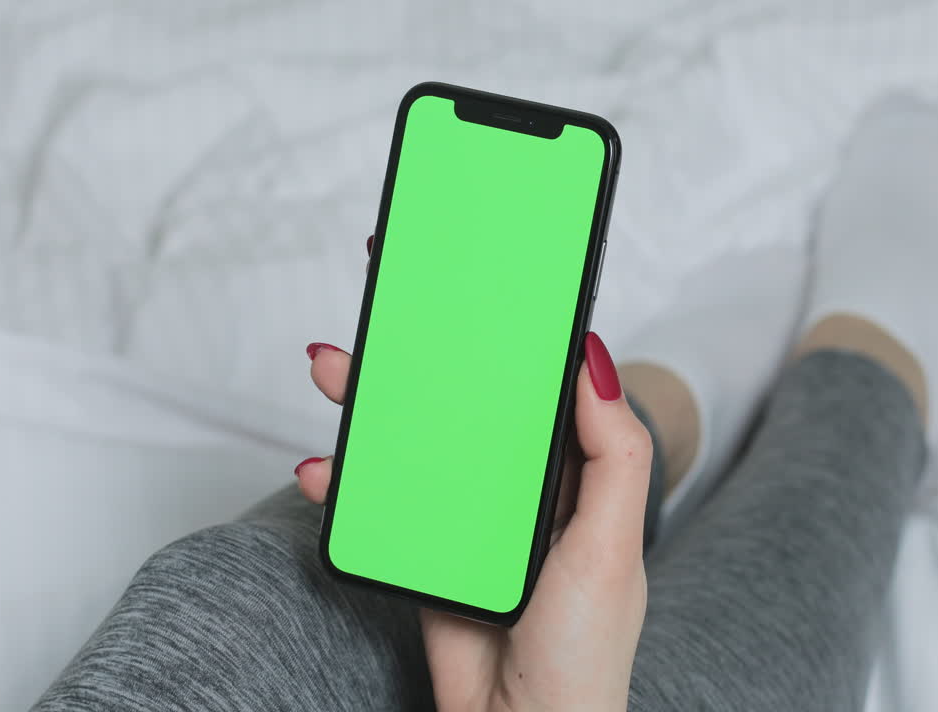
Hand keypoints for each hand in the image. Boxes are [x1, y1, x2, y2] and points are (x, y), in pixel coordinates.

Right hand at [297, 331, 649, 711]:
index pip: (545, 389)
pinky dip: (349, 484)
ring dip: (376, 409)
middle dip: (429, 358)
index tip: (482, 286)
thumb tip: (595, 358)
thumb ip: (614, 454)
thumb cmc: (585, 651)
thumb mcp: (612, 547)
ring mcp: (473, 520)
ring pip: (420, 446)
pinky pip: (385, 505)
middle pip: (470, 406)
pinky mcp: (429, 553)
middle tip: (390, 312)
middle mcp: (524, 490)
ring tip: (338, 371)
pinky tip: (323, 469)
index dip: (516, 337)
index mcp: (578, 476)